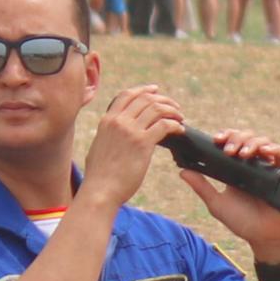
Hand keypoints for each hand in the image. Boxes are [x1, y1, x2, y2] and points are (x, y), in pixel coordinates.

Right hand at [79, 83, 183, 214]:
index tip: (156, 90)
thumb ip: (109, 134)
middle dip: (163, 100)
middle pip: (145, 99)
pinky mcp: (142, 143)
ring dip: (172, 111)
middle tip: (175, 108)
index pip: (127, 95)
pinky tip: (180, 130)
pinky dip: (175, 125)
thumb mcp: (99, 146)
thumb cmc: (100, 176)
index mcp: (107, 120)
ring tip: (180, 118)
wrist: (100, 191)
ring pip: (157, 109)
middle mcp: (119, 121)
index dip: (144, 90)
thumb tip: (115, 133)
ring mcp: (130, 131)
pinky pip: (164, 126)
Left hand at [172, 128, 279, 261]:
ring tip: (242, 154)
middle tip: (228, 148)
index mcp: (236, 168)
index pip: (231, 142)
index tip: (216, 139)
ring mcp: (268, 167)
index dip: (225, 136)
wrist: (263, 238)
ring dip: (251, 142)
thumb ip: (201, 187)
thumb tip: (182, 171)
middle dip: (236, 137)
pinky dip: (274, 148)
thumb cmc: (242, 222)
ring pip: (263, 141)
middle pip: (246, 137)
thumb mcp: (217, 204)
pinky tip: (264, 152)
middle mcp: (252, 164)